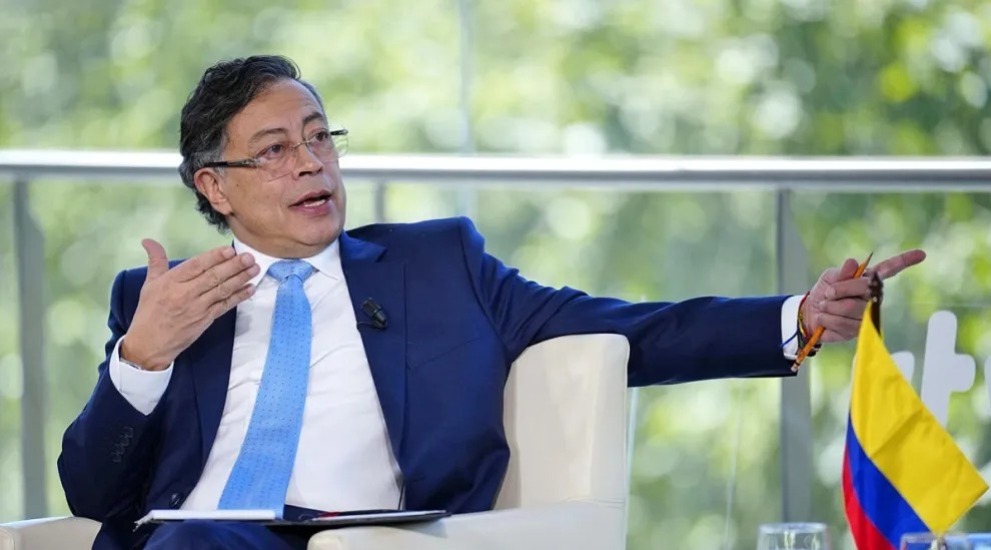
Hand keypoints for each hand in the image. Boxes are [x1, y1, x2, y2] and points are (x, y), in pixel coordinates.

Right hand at [120, 239, 258, 370]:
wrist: (149, 344)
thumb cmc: (149, 312)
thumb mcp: (150, 284)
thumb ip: (156, 261)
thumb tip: (149, 240)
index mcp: (171, 282)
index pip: (196, 266)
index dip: (214, 257)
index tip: (230, 250)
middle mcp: (186, 294)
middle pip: (213, 277)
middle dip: (233, 266)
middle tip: (249, 257)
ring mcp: (198, 308)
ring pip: (222, 290)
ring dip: (240, 279)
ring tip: (255, 269)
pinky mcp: (206, 320)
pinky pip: (225, 306)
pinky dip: (239, 297)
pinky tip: (250, 288)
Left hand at [800, 249, 925, 343]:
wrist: (812, 314)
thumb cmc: (824, 293)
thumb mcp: (829, 278)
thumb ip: (840, 273)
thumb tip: (852, 263)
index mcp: (868, 279)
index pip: (889, 269)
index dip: (904, 261)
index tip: (921, 254)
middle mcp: (873, 296)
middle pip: (863, 288)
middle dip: (839, 290)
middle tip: (828, 294)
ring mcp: (868, 314)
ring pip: (850, 307)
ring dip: (830, 307)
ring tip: (826, 307)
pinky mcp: (860, 330)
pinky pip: (842, 323)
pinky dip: (828, 319)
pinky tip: (826, 319)